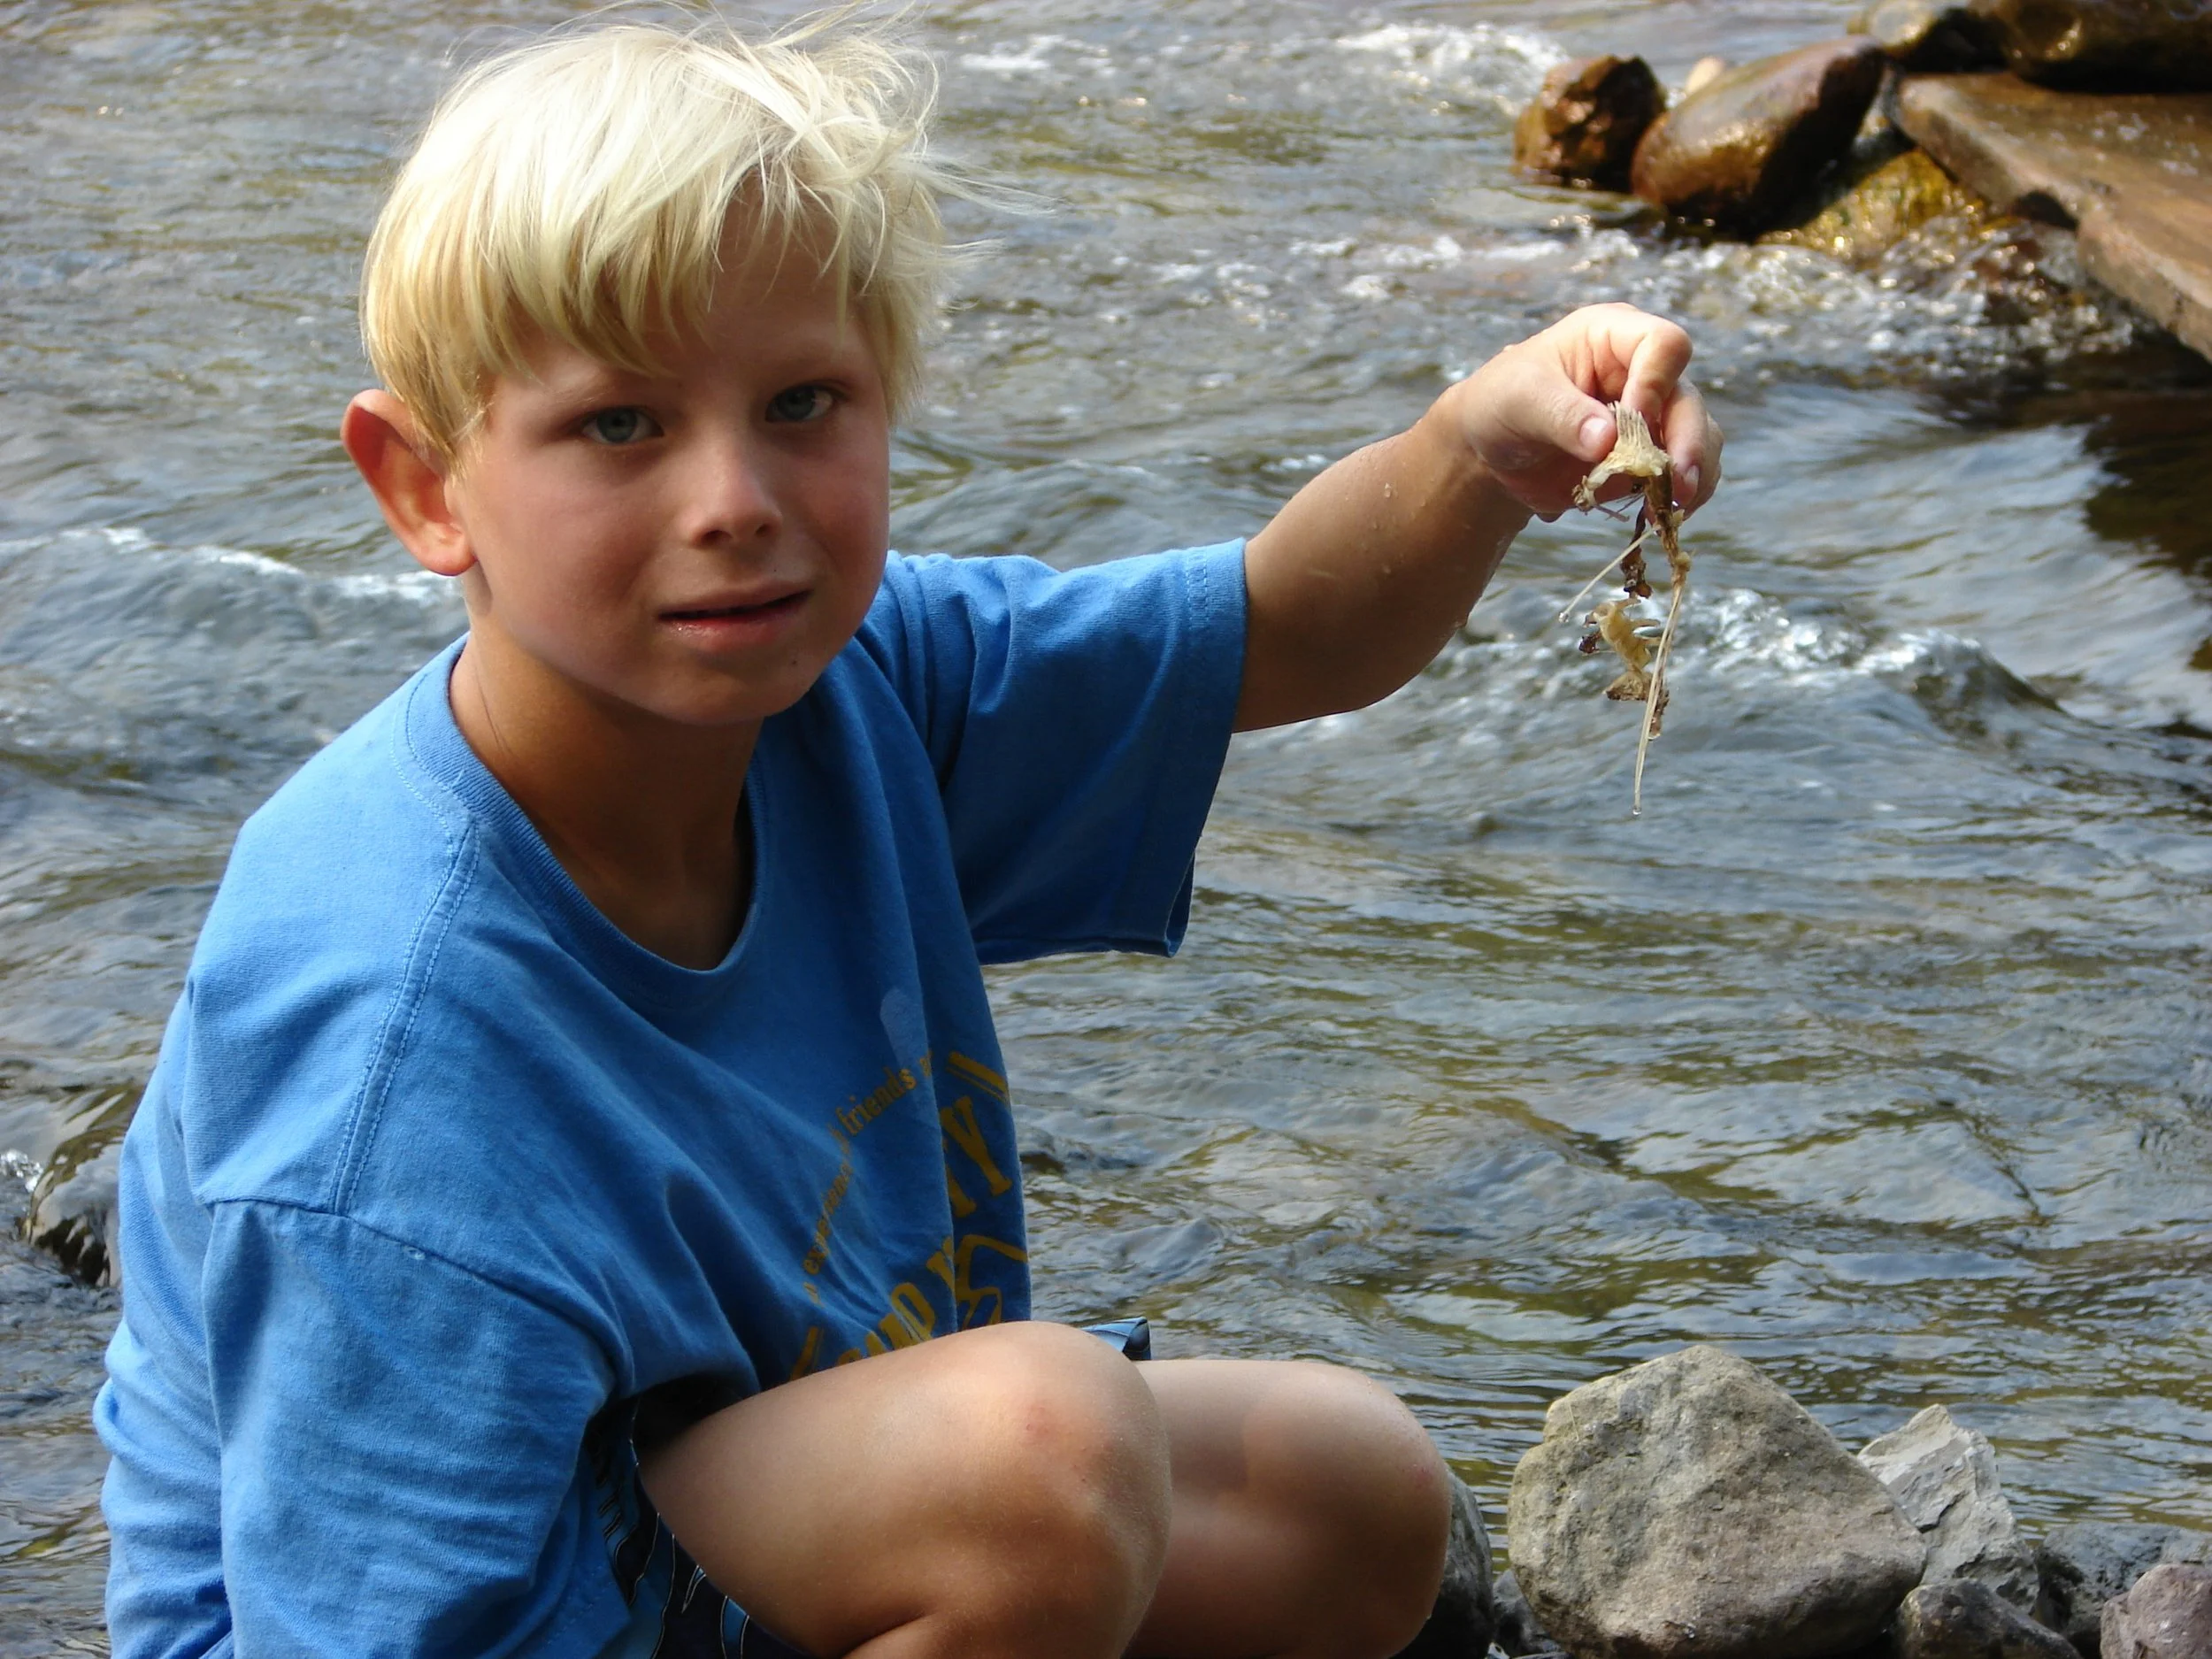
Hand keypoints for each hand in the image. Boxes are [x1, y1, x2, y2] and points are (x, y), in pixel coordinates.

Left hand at [1438, 303, 1722, 519]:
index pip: (1664, 344)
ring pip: (1699, 438)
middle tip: (1675, 484)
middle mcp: (1644, 372)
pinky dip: (1680, 496)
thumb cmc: (1502, 402)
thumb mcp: (1520, 399)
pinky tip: (1664, 515)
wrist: (1492, 447)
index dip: (1656, 383)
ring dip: (1691, 474)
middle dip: (1686, 444)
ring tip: (1670, 507)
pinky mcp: (1648, 458)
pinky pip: (1684, 473)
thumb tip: (1607, 441)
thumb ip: (1562, 416)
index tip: (1632, 421)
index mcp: (1614, 337)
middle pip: (1688, 401)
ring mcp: (1652, 417)